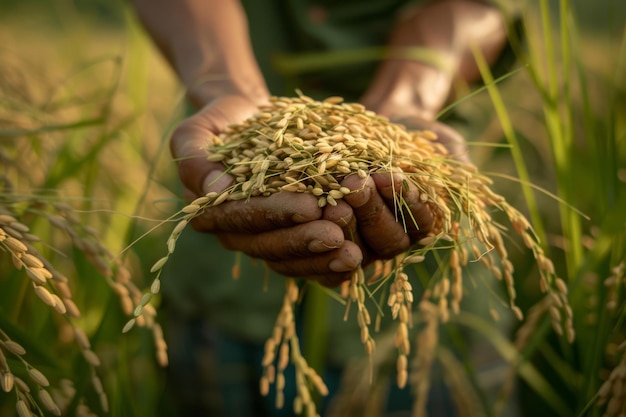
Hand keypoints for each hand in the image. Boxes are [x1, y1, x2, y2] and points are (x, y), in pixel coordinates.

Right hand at [171, 94, 363, 286]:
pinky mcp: (287, 241)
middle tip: (337, 234)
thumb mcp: (197, 131)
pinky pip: (305, 265)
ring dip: (321, 259)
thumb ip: (196, 158)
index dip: (277, 214)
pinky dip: (329, 266)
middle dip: (304, 241)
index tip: (311, 206)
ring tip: (353, 253)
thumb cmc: (223, 123)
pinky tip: (354, 263)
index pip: (243, 218)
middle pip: (269, 246)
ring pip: (290, 261)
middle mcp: (235, 234)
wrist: (249, 122)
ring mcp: (262, 241)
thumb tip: (216, 189)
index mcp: (211, 212)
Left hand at [326, 117, 467, 269]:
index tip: (393, 177)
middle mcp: (390, 239)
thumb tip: (473, 183)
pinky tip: (309, 201)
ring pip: (353, 243)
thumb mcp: (444, 144)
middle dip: (371, 210)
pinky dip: (315, 224)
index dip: (405, 203)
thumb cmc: (416, 135)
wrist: (379, 123)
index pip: (417, 225)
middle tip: (356, 184)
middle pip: (384, 240)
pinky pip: (323, 240)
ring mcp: (358, 238)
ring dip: (344, 219)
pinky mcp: (327, 230)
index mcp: (420, 227)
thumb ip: (457, 165)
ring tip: (334, 192)